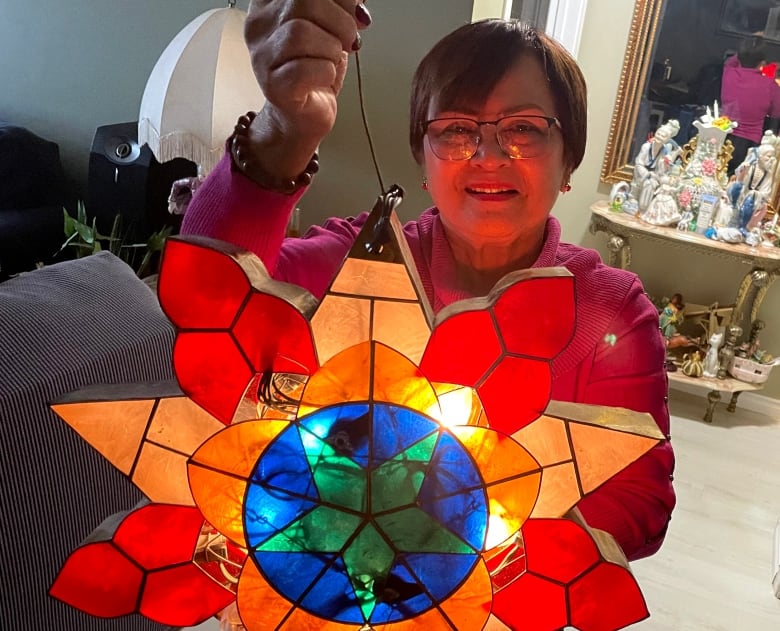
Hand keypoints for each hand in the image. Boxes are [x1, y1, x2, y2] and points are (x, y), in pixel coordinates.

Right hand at [245, 0, 369, 143]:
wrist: (303, 116)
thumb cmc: (314, 71)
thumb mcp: (330, 27)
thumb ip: (339, 7)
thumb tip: (358, 1)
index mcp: (270, 2)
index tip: (354, 12)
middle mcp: (259, 25)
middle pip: (302, 0)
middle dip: (339, 21)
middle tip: (349, 40)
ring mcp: (262, 57)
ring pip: (300, 33)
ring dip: (331, 49)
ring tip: (332, 60)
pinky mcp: (273, 86)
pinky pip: (305, 69)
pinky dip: (327, 72)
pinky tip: (325, 78)